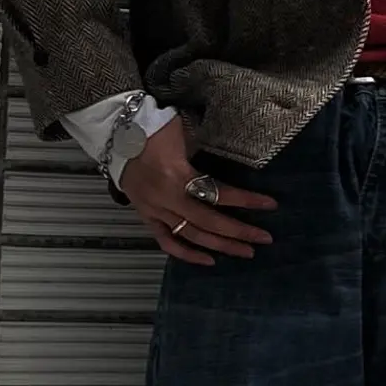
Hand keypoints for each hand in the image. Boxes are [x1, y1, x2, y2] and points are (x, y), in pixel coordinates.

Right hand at [117, 118, 275, 264]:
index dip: (246, 201)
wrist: (115, 129)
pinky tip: (209, 260)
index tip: (271, 205)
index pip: (219, 193)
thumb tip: (230, 166)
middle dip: (240, 232)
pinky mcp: (146, 215)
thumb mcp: (182, 133)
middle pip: (209, 221)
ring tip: (246, 252)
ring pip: (192, 235)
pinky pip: (166, 241)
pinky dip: (187, 254)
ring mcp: (155, 210)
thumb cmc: (152, 125)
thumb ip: (203, 154)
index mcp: (177, 175)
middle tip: (264, 238)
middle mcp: (167, 198)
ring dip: (221, 245)